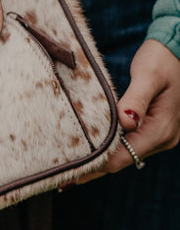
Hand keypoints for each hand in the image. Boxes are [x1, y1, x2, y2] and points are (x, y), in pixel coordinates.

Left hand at [77, 39, 179, 182]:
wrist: (177, 50)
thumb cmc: (161, 60)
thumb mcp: (148, 75)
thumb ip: (136, 98)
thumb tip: (125, 122)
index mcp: (162, 129)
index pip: (124, 156)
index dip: (97, 165)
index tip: (71, 171)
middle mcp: (163, 138)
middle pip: (122, 161)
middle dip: (93, 169)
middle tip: (61, 178)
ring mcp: (158, 136)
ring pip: (123, 155)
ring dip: (99, 161)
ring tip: (69, 169)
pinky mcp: (151, 129)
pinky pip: (127, 145)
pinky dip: (108, 150)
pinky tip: (89, 154)